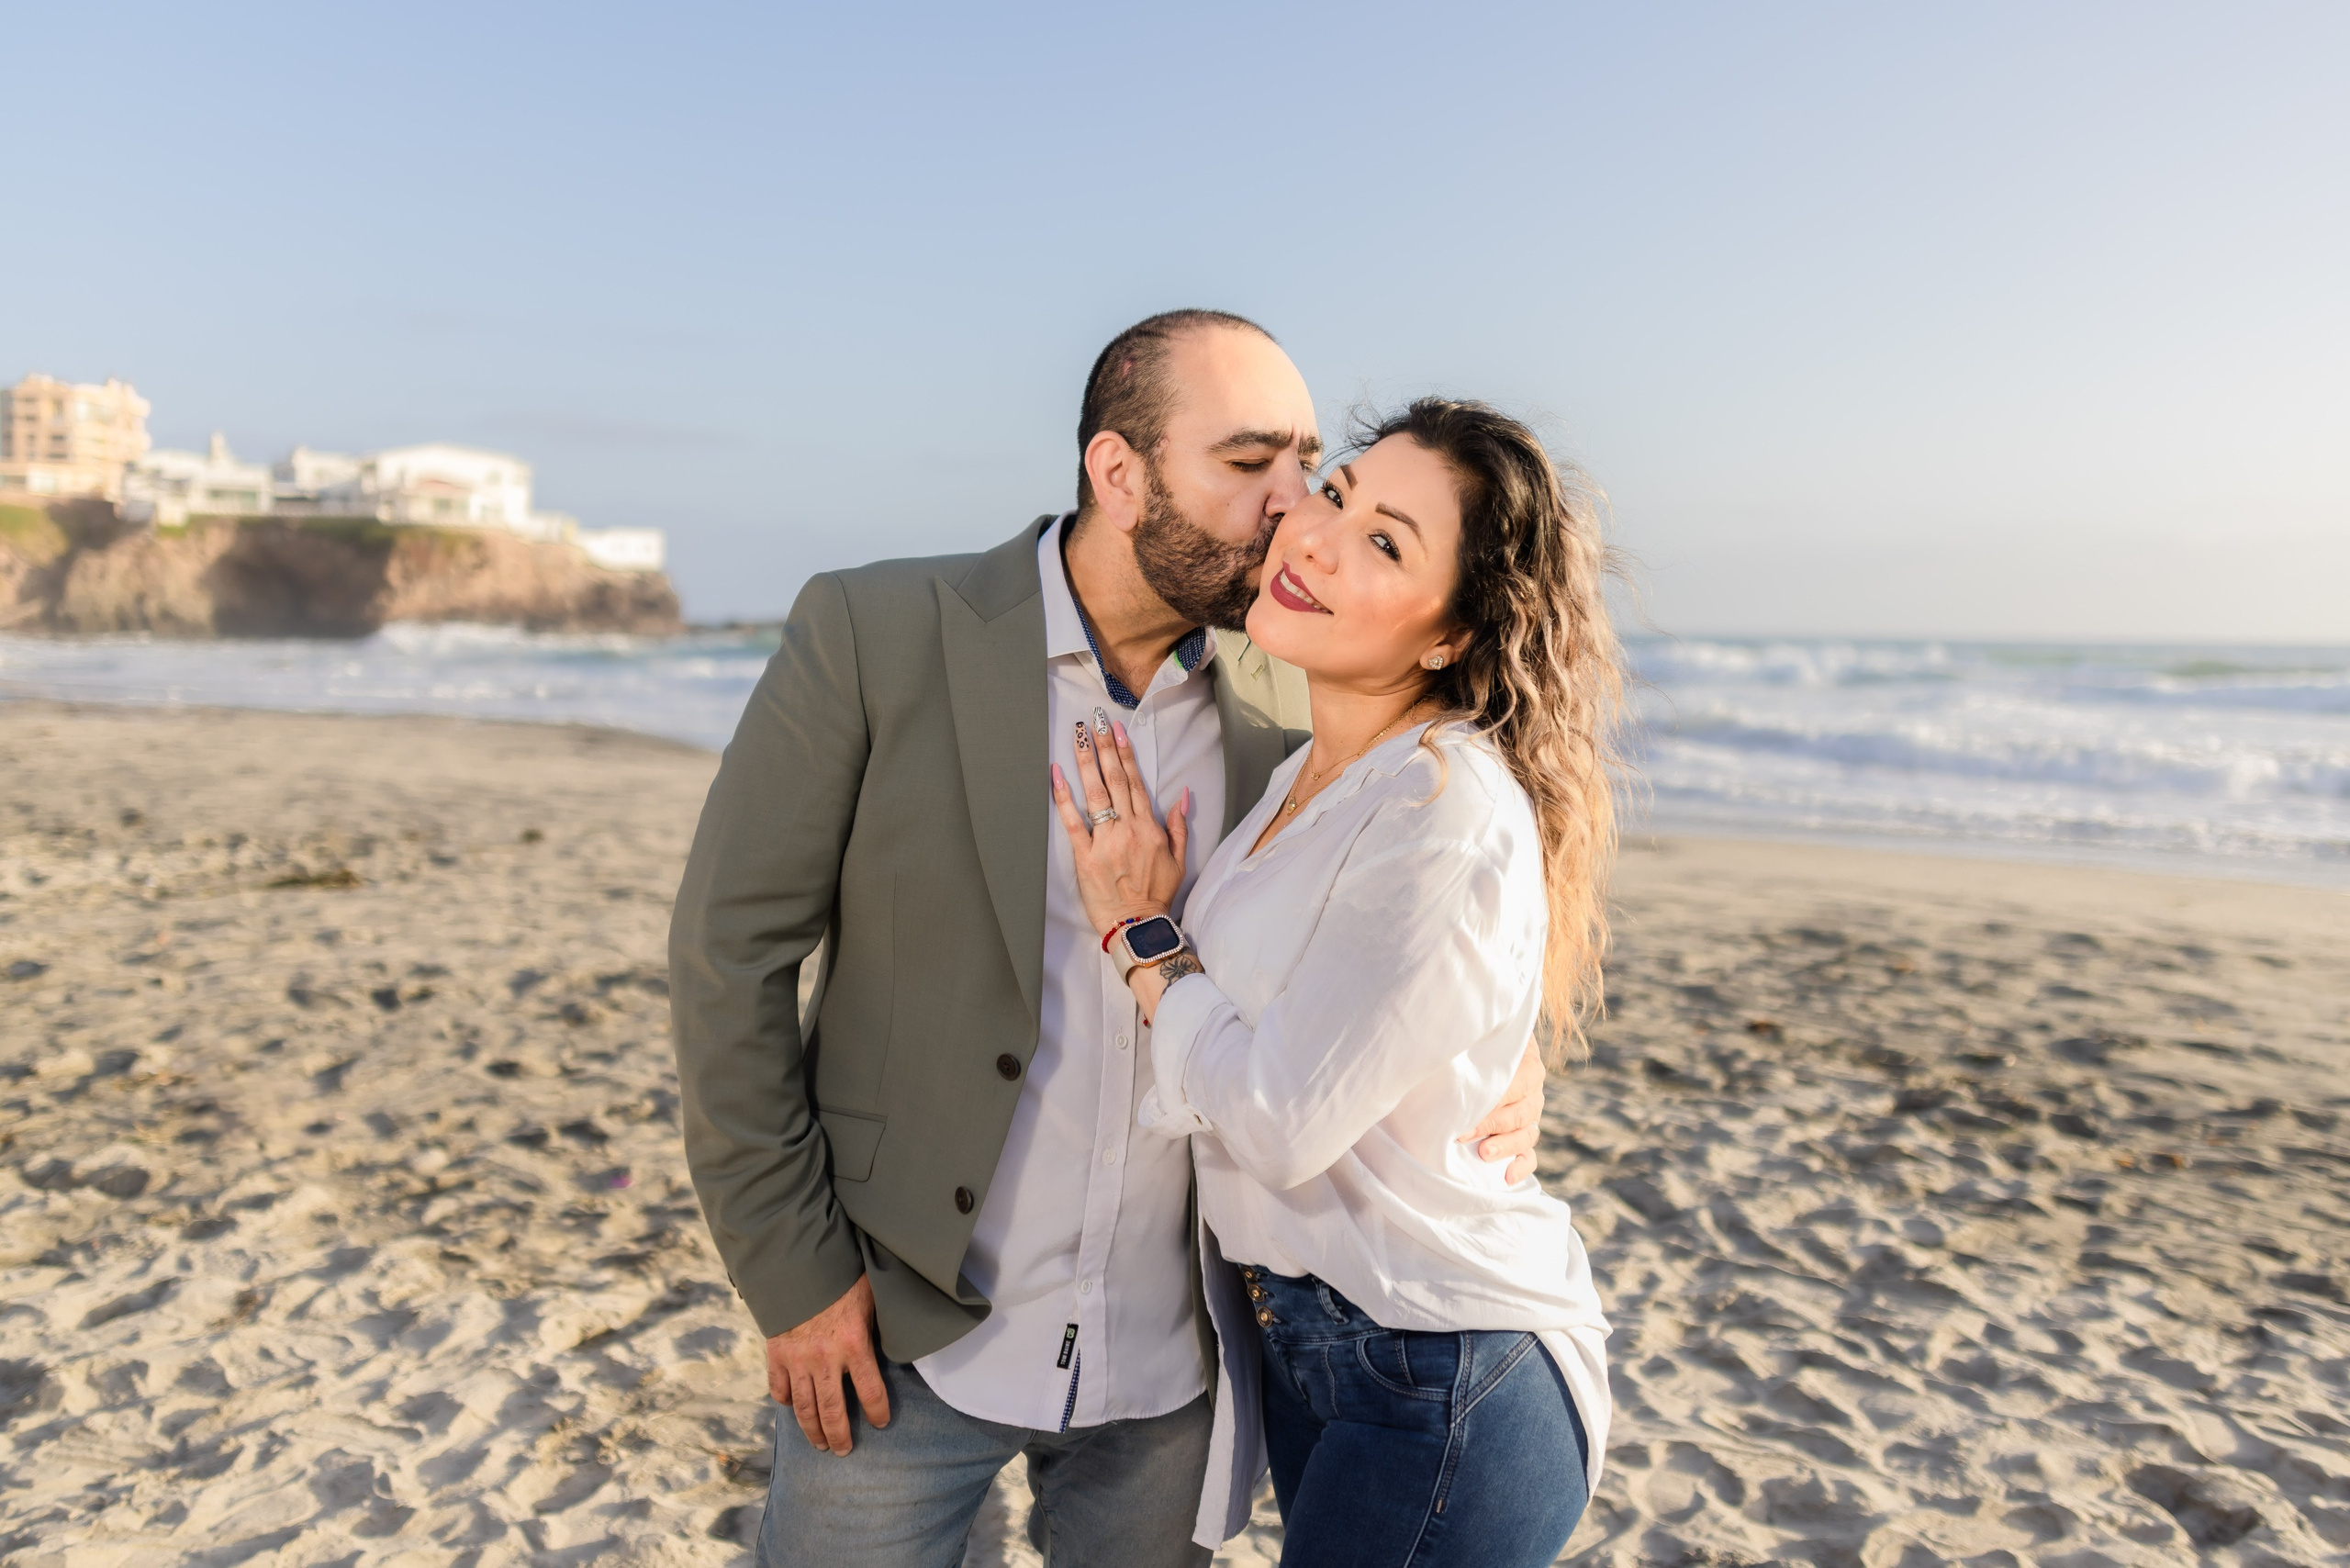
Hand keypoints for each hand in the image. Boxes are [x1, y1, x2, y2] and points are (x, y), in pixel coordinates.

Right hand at [766, 1274, 889, 1455]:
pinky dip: (785, 1400)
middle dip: (840, 1436)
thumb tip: (899, 1339)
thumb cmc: (842, 1276)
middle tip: (844, 1451)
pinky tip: (792, 1407)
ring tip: (820, 1444)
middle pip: (833, 1411)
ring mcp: (798, 1359)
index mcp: (854, 1344)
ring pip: (805, 1408)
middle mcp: (825, 1358)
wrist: (798, 1262)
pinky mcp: (776, 1354)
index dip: (878, 1412)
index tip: (881, 1423)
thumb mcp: (871, 1297)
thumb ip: (880, 1324)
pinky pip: (779, 1388)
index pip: (871, 1392)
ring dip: (813, 1431)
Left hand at [1050, 716, 1189, 940]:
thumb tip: (1183, 796)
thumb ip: (1179, 826)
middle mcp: (1127, 829)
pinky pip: (1072, 822)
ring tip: (1078, 736)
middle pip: (1114, 779)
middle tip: (1095, 721)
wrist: (1138, 926)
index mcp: (1149, 827)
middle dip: (1104, 747)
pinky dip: (1063, 797)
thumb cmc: (1157, 895)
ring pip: (1094, 794)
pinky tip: (1056, 775)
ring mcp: (1105, 841)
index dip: (1125, 753)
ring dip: (1085, 761)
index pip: (1135, 782)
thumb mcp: (1179, 860)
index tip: (1117, 730)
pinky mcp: (1085, 856)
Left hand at [1461, 1040, 1545, 1182]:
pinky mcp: (1524, 1136)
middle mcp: (1533, 1092)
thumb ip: (1472, 1049)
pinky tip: (1506, 1177)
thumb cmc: (1477, 1047)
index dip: (1492, 1100)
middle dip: (1490, 1125)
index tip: (1464, 1110)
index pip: (1517, 1085)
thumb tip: (1448, 1054)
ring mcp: (1531, 1116)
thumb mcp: (1479, 1041)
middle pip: (1519, 1113)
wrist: (1487, 1054)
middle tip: (1463, 1135)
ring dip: (1505, 1147)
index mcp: (1528, 1065)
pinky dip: (1521, 1167)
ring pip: (1526, 1135)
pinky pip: (1530, 1155)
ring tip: (1484, 1154)